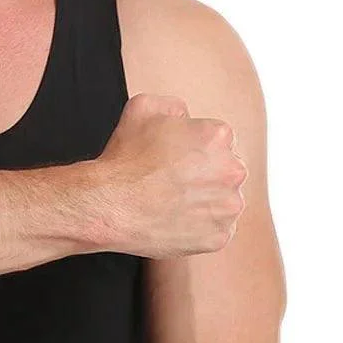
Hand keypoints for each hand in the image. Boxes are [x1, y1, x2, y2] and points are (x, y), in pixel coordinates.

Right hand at [82, 92, 246, 258]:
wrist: (110, 204)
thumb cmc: (125, 158)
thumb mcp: (143, 106)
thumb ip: (175, 106)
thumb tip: (186, 117)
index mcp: (218, 136)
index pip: (218, 139)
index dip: (193, 146)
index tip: (174, 156)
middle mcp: (232, 170)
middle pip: (226, 168)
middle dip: (205, 172)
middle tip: (172, 178)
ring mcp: (228, 207)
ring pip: (223, 200)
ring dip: (205, 199)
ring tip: (171, 200)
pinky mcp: (219, 237)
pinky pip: (216, 229)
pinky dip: (199, 226)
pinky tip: (174, 217)